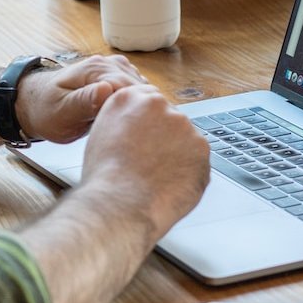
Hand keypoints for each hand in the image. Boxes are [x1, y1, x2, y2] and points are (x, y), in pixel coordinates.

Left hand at [16, 54, 146, 143]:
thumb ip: (84, 101)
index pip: (131, 88)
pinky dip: (137, 105)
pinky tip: (131, 121)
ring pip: (142, 89)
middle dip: (143, 110)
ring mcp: (113, 70)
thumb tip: (107, 90)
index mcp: (95, 69)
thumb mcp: (61, 112)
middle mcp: (107, 65)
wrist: (35, 104)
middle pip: (140, 88)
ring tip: (136, 129)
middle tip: (140, 135)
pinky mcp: (115, 78)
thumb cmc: (45, 110)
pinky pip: (136, 91)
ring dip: (142, 107)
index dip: (138, 110)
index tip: (139, 130)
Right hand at [78, 85, 211, 236]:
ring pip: (185, 139)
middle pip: (169, 118)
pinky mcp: (202, 148)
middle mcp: (159, 105)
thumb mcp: (101, 134)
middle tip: (150, 163)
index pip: (148, 100)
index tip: (148, 137)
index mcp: (129, 98)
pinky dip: (188, 172)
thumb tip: (137, 126)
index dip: (148, 123)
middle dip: (164, 138)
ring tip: (157, 178)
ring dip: (177, 155)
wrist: (120, 204)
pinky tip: (170, 184)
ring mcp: (183, 125)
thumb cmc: (105, 178)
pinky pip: (197, 159)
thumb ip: (123, 121)